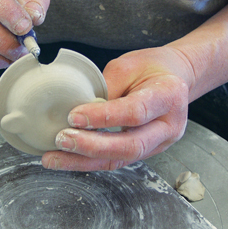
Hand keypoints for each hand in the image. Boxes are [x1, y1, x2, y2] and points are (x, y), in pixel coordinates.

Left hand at [41, 47, 194, 170]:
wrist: (173, 78)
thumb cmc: (151, 68)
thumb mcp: (128, 66)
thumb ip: (107, 87)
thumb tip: (76, 108)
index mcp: (168, 96)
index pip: (135, 112)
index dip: (103, 117)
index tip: (74, 116)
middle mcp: (169, 126)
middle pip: (131, 146)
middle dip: (92, 147)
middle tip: (62, 140)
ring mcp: (159, 144)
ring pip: (121, 160)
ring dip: (84, 162)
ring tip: (54, 157)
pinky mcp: (145, 152)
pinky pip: (116, 161)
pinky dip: (88, 163)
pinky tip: (66, 160)